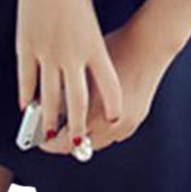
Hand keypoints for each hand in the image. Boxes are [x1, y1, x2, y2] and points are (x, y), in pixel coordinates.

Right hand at [15, 0, 124, 147]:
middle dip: (78, 126)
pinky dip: (26, 96)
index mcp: (94, 45)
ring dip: (49, 119)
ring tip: (48, 134)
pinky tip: (26, 106)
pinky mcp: (25, 45)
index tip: (114, 120)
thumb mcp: (88, 18)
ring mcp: (46, 51)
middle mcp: (72, 53)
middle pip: (77, 102)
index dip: (112, 107)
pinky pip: (25, 79)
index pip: (109, 86)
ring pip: (48, 97)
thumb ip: (87, 46)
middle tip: (77, 142)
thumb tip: (82, 69)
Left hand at [37, 16, 175, 155]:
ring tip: (73, 119)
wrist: (149, 44)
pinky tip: (94, 113)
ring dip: (85, 135)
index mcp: (96, 116)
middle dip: (66, 140)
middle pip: (82, 147)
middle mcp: (113, 126)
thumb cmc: (117, 49)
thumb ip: (66, 94)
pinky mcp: (136, 119)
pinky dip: (101, 128)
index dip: (49, 142)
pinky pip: (113, 133)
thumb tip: (50, 106)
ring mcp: (127, 125)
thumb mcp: (82, 71)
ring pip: (98, 142)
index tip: (41, 139)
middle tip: (53, 130)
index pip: (65, 143)